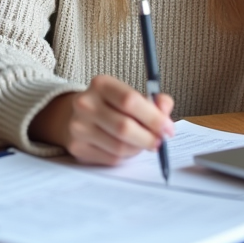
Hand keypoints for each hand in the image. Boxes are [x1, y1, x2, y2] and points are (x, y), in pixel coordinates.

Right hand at [30, 75, 174, 164]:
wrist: (74, 116)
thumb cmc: (111, 106)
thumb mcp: (130, 95)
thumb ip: (153, 101)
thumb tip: (165, 110)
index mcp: (101, 84)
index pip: (130, 101)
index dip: (153, 117)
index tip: (168, 128)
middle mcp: (85, 103)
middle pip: (124, 127)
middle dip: (149, 137)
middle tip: (160, 142)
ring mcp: (78, 126)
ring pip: (119, 146)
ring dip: (138, 148)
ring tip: (143, 143)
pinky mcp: (77, 147)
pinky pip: (111, 158)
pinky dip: (126, 156)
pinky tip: (128, 148)